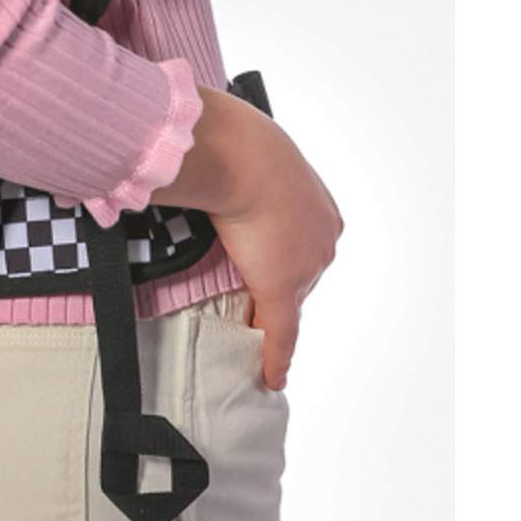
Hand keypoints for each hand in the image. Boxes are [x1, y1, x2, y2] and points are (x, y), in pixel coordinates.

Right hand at [149, 86, 341, 390]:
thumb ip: (237, 166)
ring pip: (287, 300)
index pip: (304, 243)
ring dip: (267, 310)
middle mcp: (322, 237)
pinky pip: (281, 333)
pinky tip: (271, 377)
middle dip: (276, 279)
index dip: (282, 254)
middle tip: (247, 282)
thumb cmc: (239, 143)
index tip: (267, 260)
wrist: (241, 157)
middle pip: (300, 272)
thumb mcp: (248, 150)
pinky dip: (277, 357)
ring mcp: (305, 266)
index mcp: (320, 206)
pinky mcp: (281, 290)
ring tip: (247, 318)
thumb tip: (199, 156)